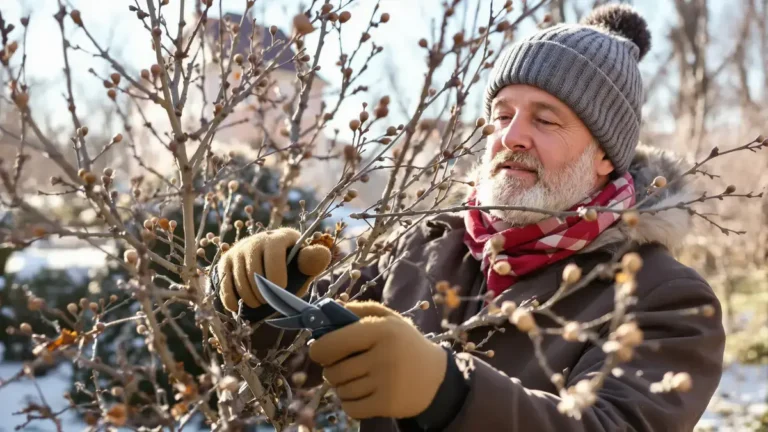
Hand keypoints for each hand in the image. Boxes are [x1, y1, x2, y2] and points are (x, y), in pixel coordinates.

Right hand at [216, 228, 331, 312]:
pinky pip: (225, 282)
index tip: (281, 288)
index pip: (274, 252)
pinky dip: (230, 298)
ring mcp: (239, 250)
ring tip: (259, 304)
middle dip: (262, 291)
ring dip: (249, 297)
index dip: (276, 273)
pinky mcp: (226, 261)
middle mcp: (257, 239)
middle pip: (254, 270)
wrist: (270, 267)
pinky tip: (237, 307)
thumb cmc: (293, 269)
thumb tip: (322, 254)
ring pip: (239, 278)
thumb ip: (312, 262)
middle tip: (270, 302)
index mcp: (280, 237)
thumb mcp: (305, 266)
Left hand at [308, 301, 447, 419]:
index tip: (318, 352)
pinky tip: (361, 394)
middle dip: (331, 370)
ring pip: (341, 391)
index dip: (319, 349)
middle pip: (334, 371)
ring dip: (341, 387)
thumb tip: (325, 310)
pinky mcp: (387, 405)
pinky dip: (349, 403)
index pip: (333, 342)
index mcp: (381, 330)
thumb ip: (359, 310)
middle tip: (340, 367)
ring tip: (355, 380)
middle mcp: (384, 356)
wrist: (436, 377)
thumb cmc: (405, 344)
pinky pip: (350, 408)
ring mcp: (386, 382)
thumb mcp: (389, 319)